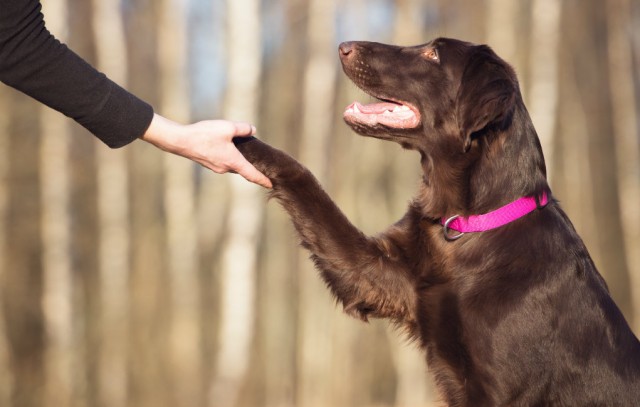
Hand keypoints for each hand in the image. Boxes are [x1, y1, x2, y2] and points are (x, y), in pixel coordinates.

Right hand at [140, 114, 271, 187]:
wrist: (180, 141)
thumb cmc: (204, 135)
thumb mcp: (227, 127)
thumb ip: (243, 129)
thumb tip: (252, 130)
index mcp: (233, 161)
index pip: (252, 175)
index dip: (263, 180)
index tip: (271, 185)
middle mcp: (226, 168)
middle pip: (244, 170)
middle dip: (253, 168)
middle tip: (263, 165)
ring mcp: (216, 167)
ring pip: (233, 165)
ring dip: (240, 161)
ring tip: (247, 153)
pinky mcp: (209, 163)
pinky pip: (224, 162)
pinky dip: (230, 158)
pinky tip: (229, 148)